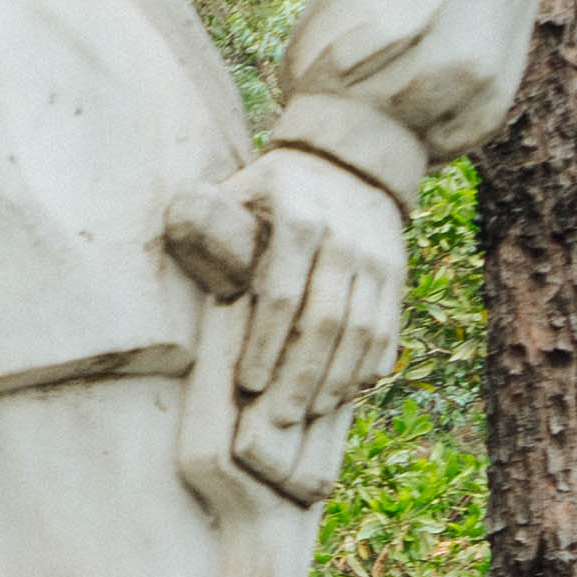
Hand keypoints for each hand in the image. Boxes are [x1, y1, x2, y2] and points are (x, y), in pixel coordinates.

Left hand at [224, 149, 407, 431]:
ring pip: (362, 330)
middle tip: (278, 418)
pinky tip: (349, 392)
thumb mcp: (236, 190)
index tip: (248, 385)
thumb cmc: (274, 187)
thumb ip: (207, 219)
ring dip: (336, 379)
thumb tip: (180, 235)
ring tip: (310, 413)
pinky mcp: (397, 272)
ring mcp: (378, 256)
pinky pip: (388, 326)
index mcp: (300, 217)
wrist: (350, 158)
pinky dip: (370, 363)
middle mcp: (345, 237)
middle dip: (301, 376)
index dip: (265, 344)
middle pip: (325, 321)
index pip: (282, 294)